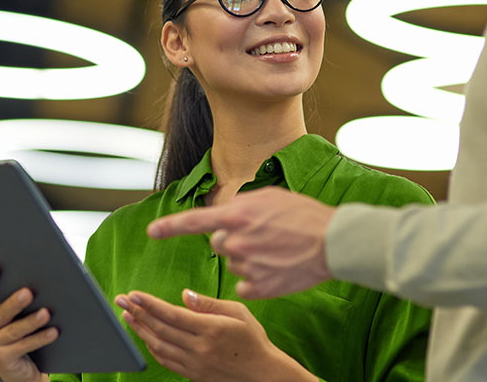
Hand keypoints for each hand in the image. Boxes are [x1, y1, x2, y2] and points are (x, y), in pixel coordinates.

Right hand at [0, 265, 56, 381]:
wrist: (21, 366)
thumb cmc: (22, 329)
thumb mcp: (16, 313)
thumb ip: (18, 297)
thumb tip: (39, 276)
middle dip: (14, 303)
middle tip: (28, 292)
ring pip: (12, 331)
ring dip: (31, 322)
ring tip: (46, 313)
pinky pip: (22, 346)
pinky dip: (39, 339)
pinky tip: (53, 332)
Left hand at [115, 290, 313, 381]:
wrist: (262, 374)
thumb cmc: (253, 339)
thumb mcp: (238, 312)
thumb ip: (209, 304)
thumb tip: (185, 295)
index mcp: (210, 329)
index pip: (172, 314)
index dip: (150, 303)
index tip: (134, 294)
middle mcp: (199, 348)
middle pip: (160, 329)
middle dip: (138, 312)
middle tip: (121, 300)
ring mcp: (194, 364)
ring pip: (159, 346)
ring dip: (140, 329)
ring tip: (127, 315)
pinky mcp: (193, 375)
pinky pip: (166, 361)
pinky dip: (152, 347)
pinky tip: (145, 335)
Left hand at [147, 187, 334, 297]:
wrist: (333, 242)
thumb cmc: (304, 215)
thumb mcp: (270, 197)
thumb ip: (241, 205)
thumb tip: (227, 214)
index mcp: (236, 216)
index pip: (193, 221)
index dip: (170, 227)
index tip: (152, 232)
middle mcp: (236, 242)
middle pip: (218, 243)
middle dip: (233, 239)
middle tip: (261, 235)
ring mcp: (246, 268)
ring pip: (233, 263)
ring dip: (247, 257)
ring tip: (275, 249)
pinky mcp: (258, 289)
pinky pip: (245, 284)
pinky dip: (256, 278)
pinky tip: (276, 268)